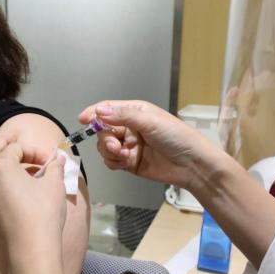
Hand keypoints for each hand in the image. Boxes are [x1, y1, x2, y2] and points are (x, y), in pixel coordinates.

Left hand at [0, 137, 67, 260]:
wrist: (31, 248)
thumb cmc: (43, 211)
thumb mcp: (54, 184)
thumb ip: (55, 167)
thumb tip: (59, 158)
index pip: (17, 148)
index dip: (36, 151)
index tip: (51, 161)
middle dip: (8, 145)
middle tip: (21, 143)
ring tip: (10, 163)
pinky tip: (10, 184)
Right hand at [78, 100, 217, 189]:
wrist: (192, 164)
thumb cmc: (176, 137)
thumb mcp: (150, 121)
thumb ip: (123, 116)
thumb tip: (99, 111)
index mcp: (135, 112)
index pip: (108, 109)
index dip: (94, 113)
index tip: (83, 120)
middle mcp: (130, 127)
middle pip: (103, 130)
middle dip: (106, 139)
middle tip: (117, 146)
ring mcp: (129, 145)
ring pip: (105, 147)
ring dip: (110, 152)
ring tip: (125, 156)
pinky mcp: (130, 162)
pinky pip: (112, 161)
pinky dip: (114, 162)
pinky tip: (126, 162)